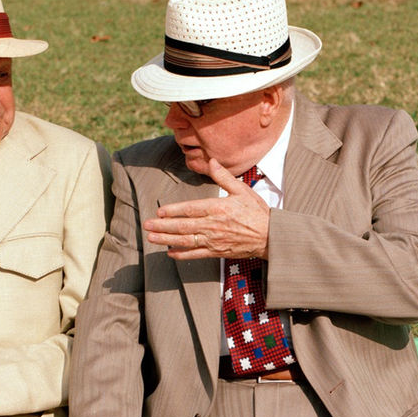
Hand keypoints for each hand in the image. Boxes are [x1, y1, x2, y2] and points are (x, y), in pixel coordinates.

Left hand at [143, 157, 269, 259]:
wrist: (270, 236)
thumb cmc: (257, 212)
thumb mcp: (242, 190)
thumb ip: (223, 177)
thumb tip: (211, 161)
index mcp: (218, 208)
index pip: (190, 209)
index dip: (173, 211)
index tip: (159, 211)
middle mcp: (213, 226)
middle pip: (183, 226)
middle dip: (162, 226)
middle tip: (146, 225)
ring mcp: (214, 241)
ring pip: (185, 241)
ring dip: (166, 240)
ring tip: (152, 238)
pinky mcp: (217, 252)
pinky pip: (196, 254)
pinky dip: (182, 254)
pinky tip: (170, 253)